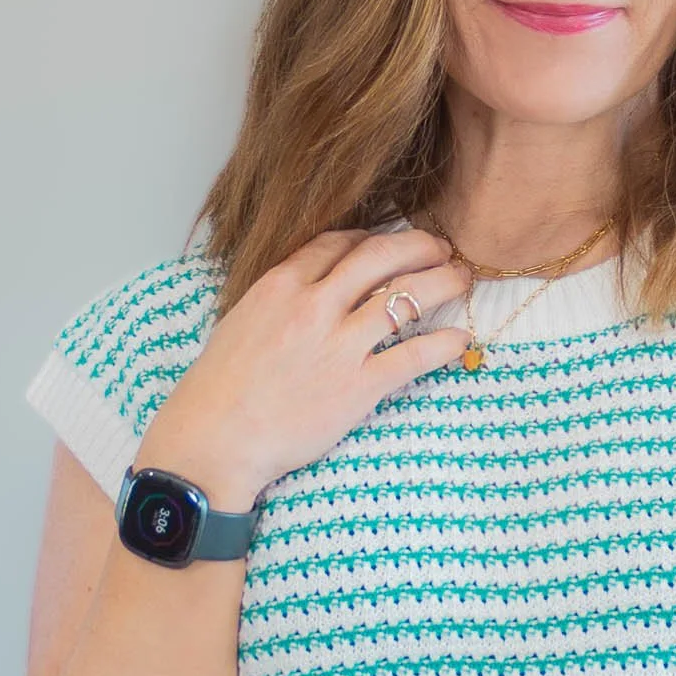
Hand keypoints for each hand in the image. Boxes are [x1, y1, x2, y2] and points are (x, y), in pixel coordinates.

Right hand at [141, 226, 473, 506]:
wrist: (215, 438)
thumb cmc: (219, 389)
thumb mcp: (240, 322)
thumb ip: (277, 300)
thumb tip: (302, 291)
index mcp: (281, 285)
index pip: (339, 243)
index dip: (373, 237)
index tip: (390, 242)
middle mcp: (315, 305)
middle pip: (381, 255)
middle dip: (419, 246)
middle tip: (441, 250)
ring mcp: (339, 344)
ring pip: (407, 296)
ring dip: (442, 283)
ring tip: (460, 281)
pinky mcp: (359, 386)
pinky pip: (415, 355)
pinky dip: (445, 344)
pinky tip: (460, 340)